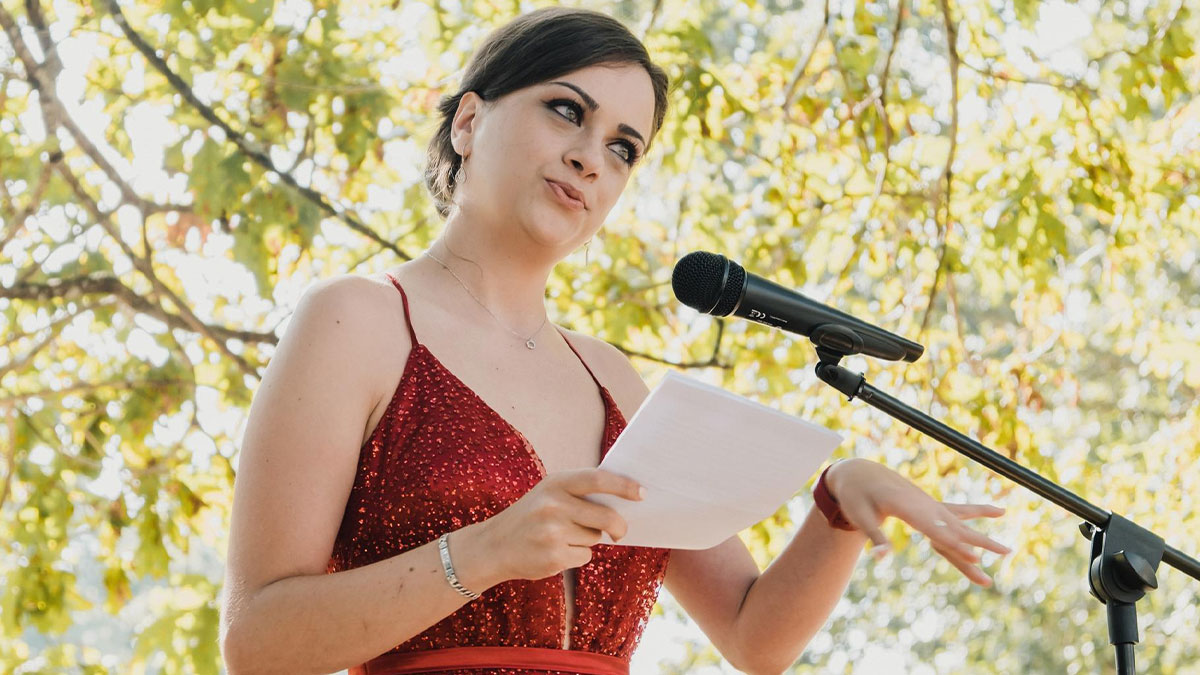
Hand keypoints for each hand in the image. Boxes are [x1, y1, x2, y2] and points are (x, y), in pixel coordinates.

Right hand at [459, 469, 643, 585]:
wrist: (493, 546)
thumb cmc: (530, 516)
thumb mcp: (549, 493)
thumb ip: (579, 493)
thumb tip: (623, 500)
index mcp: (555, 483)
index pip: (598, 479)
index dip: (623, 486)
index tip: (642, 493)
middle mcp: (553, 504)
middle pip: (605, 516)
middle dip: (619, 526)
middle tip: (620, 532)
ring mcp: (552, 532)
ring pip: (594, 538)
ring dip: (588, 540)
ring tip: (562, 537)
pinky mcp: (553, 556)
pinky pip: (584, 556)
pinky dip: (577, 555)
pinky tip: (556, 551)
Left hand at [825, 458, 1010, 585]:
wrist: (861, 471)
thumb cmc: (857, 496)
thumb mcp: (860, 516)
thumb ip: (874, 538)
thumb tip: (881, 559)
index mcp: (904, 505)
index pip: (933, 529)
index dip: (955, 543)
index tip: (976, 557)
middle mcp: (922, 503)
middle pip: (954, 527)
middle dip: (979, 543)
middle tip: (1006, 553)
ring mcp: (929, 502)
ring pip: (961, 523)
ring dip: (984, 537)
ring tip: (1008, 550)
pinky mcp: (931, 503)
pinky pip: (959, 509)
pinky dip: (980, 511)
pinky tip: (1001, 512)